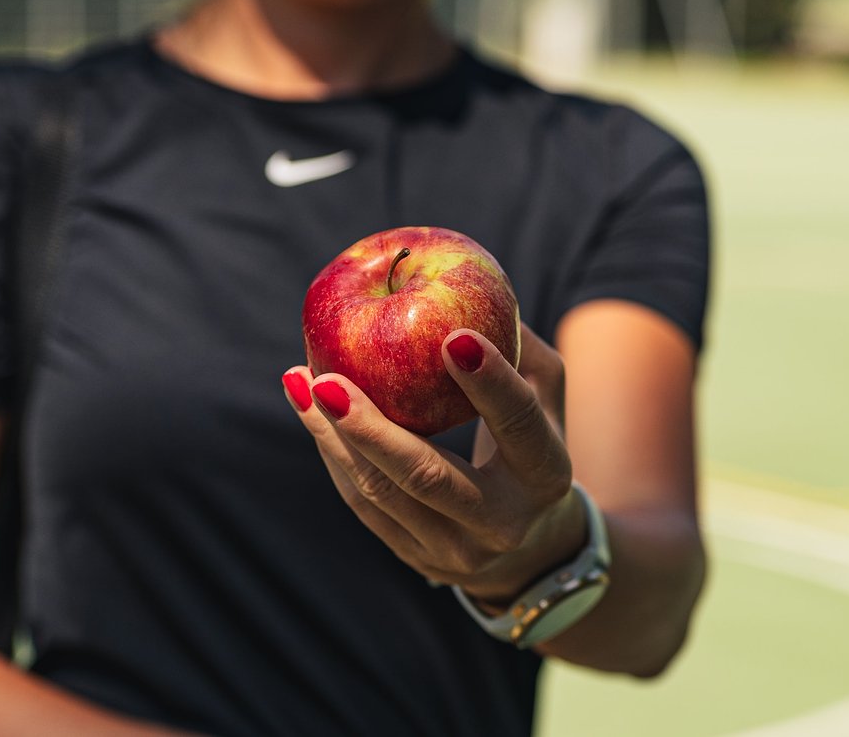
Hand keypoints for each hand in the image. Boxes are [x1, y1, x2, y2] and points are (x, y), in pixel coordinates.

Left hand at [282, 324, 585, 603]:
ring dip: (332, 436)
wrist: (529, 549)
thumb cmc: (531, 445)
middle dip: (372, 428)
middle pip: (428, 475)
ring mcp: (454, 550)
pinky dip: (333, 454)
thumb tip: (480, 291)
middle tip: (328, 379)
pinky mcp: (414, 557)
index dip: (490, 383)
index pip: (519, 425)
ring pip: (380, 493)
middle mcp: (501, 522)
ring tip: (301, 381)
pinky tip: (308, 408)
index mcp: (546, 475)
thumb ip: (523, 350)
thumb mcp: (547, 400)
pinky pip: (362, 504)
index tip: (453, 335)